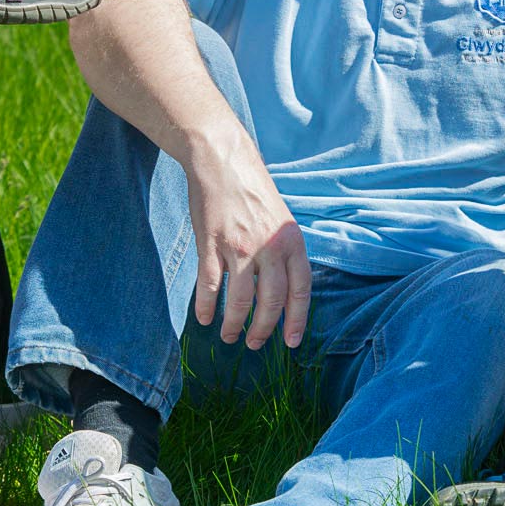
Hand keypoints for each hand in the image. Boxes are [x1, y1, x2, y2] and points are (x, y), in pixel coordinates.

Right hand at [187, 138, 311, 350]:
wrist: (224, 161)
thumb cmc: (253, 190)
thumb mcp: (281, 219)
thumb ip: (284, 252)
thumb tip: (284, 291)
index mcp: (291, 241)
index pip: (300, 290)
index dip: (297, 320)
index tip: (291, 342)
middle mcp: (269, 246)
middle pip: (272, 301)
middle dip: (263, 329)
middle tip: (256, 344)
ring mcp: (239, 246)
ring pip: (241, 300)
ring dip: (235, 324)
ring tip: (229, 336)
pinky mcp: (211, 243)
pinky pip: (209, 285)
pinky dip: (206, 306)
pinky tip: (204, 318)